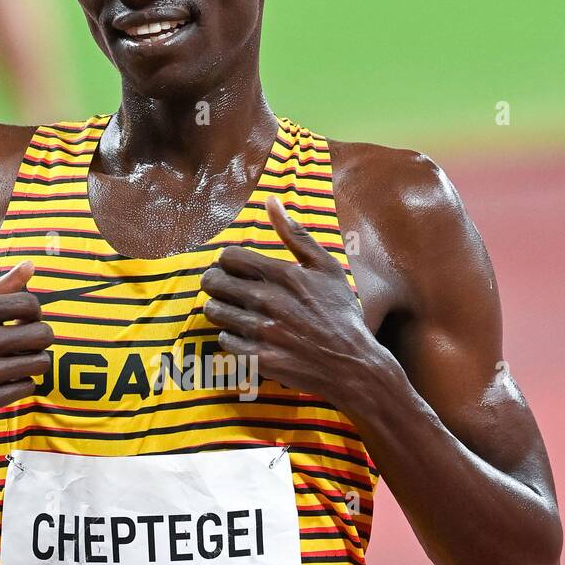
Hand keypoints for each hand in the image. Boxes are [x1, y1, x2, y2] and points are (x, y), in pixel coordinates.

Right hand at [0, 261, 51, 433]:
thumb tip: (31, 265)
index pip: (29, 303)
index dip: (33, 311)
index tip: (23, 318)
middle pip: (43, 334)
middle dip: (39, 335)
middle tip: (26, 339)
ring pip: (40, 362)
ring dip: (33, 359)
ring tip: (18, 358)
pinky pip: (27, 387)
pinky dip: (20, 382)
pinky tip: (5, 377)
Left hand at [201, 196, 379, 399]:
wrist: (351, 364)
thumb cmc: (340, 313)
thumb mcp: (326, 267)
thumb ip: (296, 234)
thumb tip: (271, 201)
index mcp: (282, 275)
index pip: (228, 257)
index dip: (227, 261)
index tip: (234, 269)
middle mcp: (267, 301)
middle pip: (213, 282)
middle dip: (215, 282)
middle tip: (225, 288)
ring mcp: (260, 331)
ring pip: (214, 312)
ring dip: (220, 309)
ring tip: (233, 311)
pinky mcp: (257, 358)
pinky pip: (223, 341)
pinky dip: (230, 338)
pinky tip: (244, 335)